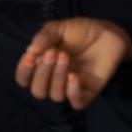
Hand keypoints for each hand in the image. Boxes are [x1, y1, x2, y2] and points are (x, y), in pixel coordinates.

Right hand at [15, 17, 131, 109]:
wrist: (107, 32)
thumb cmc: (80, 31)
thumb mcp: (58, 28)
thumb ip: (44, 37)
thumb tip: (30, 51)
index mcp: (42, 65)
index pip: (24, 78)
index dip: (24, 72)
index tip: (30, 57)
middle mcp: (54, 79)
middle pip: (38, 91)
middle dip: (42, 74)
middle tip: (52, 53)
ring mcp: (71, 87)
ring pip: (56, 96)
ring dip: (57, 78)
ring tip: (65, 56)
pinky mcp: (89, 92)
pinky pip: (77, 103)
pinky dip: (72, 92)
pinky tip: (74, 76)